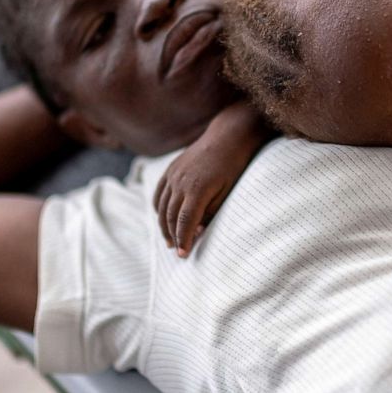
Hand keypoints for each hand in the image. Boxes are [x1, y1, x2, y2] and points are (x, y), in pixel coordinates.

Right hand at [154, 139, 237, 257]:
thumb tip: (197, 231)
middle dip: (173, 236)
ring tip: (169, 240)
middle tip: (177, 251)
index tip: (183, 255)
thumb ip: (211, 212)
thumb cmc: (233, 165)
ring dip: (163, 226)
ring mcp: (173, 175)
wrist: (227, 137)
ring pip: (162, 207)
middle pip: (170, 217)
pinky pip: (159, 193)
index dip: (183, 240)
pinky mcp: (170, 169)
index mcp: (197, 190)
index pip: (185, 222)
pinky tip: (162, 219)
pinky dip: (158, 208)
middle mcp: (180, 182)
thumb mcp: (227, 191)